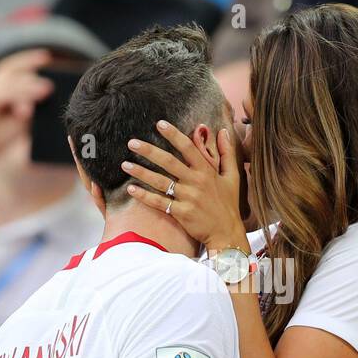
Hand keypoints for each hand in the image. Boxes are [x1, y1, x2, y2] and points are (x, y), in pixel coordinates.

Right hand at [0, 50, 53, 169]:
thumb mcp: (16, 123)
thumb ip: (27, 108)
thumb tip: (46, 94)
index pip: (9, 69)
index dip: (26, 60)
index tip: (46, 57)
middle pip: (7, 69)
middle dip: (27, 63)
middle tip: (46, 60)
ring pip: (6, 82)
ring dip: (27, 85)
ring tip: (47, 89)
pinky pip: (1, 95)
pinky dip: (18, 97)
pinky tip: (30, 106)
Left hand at [123, 120, 247, 251]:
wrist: (227, 234)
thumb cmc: (229, 205)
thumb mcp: (233, 177)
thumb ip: (227, 153)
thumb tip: (223, 131)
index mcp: (207, 171)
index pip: (188, 148)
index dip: (174, 135)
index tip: (159, 124)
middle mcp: (196, 183)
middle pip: (169, 162)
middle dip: (149, 151)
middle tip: (131, 143)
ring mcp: (188, 198)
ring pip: (160, 182)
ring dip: (141, 173)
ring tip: (125, 165)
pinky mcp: (181, 213)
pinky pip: (159, 203)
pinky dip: (144, 196)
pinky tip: (131, 189)